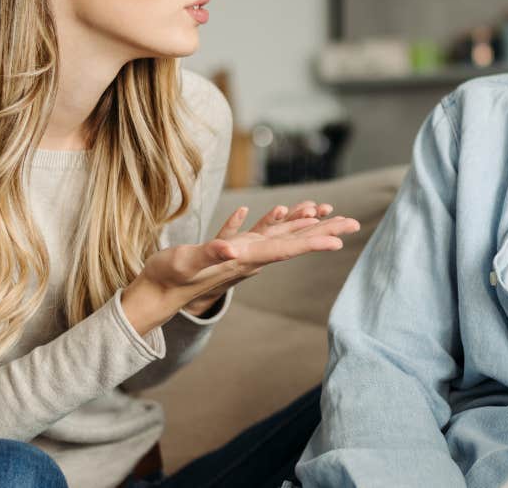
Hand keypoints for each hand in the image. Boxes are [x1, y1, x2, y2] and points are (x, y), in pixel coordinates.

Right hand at [123, 200, 357, 333]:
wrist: (153, 296)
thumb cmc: (169, 278)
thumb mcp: (188, 262)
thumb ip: (211, 252)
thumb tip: (232, 246)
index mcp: (244, 260)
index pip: (286, 249)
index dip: (313, 241)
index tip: (341, 239)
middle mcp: (248, 259)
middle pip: (292, 243)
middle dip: (322, 231)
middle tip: (353, 223)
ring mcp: (239, 256)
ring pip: (278, 237)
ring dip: (302, 225)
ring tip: (324, 213)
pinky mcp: (226, 252)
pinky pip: (254, 234)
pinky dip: (267, 221)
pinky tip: (273, 212)